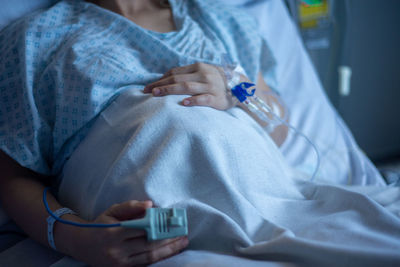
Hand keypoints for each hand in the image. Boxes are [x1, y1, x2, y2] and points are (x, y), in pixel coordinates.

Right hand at [70, 201, 188, 266]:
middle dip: (169, 240)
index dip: (159, 226)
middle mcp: (116, 251)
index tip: (174, 223)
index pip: (141, 229)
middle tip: (184, 234)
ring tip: (182, 243)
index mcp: (113, 233)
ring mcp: (119, 263)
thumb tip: (150, 205)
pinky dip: (159, 259)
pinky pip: (144, 265)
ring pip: (149, 258)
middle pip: (148, 245)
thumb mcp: (112, 211)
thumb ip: (130, 207)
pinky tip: (169, 252)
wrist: (82, 245)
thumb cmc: (100, 225)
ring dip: (168, 251)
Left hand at [143, 62, 235, 109]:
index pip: (174, 72)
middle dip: (160, 85)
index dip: (160, 79)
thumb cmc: (216, 80)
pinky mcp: (217, 98)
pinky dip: (193, 100)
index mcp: (198, 67)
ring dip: (170, 91)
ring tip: (157, 95)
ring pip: (186, 87)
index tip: (148, 87)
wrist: (240, 86)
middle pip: (177, 79)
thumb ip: (187, 74)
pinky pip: (203, 99)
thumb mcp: (203, 72)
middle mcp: (203, 75)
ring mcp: (210, 86)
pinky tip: (184, 103)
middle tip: (147, 91)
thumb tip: (166, 79)